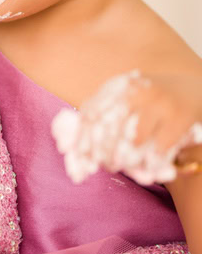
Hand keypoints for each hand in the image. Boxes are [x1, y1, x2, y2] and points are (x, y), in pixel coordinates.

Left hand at [51, 69, 201, 185]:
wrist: (194, 90)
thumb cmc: (150, 103)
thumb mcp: (124, 101)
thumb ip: (97, 117)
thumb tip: (64, 146)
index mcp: (119, 86)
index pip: (92, 114)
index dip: (84, 139)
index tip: (83, 158)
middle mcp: (138, 91)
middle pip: (109, 129)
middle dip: (105, 153)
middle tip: (108, 165)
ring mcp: (160, 103)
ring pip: (133, 141)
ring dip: (127, 159)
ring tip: (127, 165)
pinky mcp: (180, 117)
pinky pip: (159, 147)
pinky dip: (152, 162)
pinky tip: (150, 167)